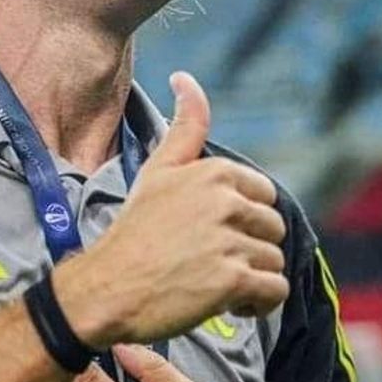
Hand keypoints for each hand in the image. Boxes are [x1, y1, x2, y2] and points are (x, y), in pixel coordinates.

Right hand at [55, 72, 288, 347]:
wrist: (107, 287)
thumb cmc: (134, 230)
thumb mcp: (158, 170)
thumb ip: (185, 126)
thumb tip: (186, 77)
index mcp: (215, 172)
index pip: (264, 196)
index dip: (243, 220)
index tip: (212, 233)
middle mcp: (226, 202)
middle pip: (272, 229)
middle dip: (249, 249)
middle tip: (210, 261)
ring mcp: (229, 242)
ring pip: (274, 261)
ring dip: (252, 279)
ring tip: (215, 284)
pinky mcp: (232, 281)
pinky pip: (275, 291)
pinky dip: (259, 303)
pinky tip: (230, 304)